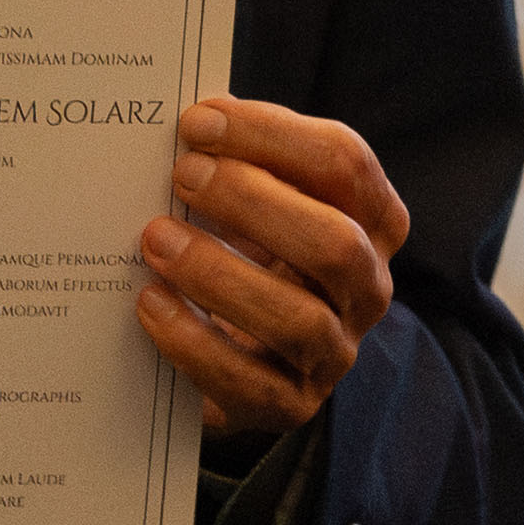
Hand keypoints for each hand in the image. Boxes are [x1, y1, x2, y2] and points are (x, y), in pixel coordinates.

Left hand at [132, 98, 406, 438]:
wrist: (243, 351)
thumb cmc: (249, 250)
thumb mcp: (258, 200)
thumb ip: (239, 159)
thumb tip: (192, 120)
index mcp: (373, 220)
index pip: (344, 164)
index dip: (271, 135)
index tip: (197, 121)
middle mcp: (368, 287)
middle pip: (334, 242)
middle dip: (252, 202)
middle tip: (182, 175)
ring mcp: (335, 352)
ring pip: (297, 318)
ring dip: (218, 273)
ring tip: (155, 238)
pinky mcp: (291, 404)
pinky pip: (250, 383)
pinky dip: (194, 341)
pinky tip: (150, 303)